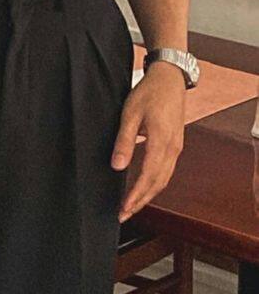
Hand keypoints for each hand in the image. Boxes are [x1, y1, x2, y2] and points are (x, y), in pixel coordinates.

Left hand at [111, 60, 186, 222]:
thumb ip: (124, 140)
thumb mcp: (130, 114)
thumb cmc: (149, 93)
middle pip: (158, 184)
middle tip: (123, 214)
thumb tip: (117, 166)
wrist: (170, 79)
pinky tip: (144, 186)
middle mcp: (172, 149)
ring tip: (131, 205)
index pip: (148, 177)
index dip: (136, 195)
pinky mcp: (176, 145)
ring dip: (148, 195)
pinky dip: (155, 183)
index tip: (123, 209)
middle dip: (140, 201)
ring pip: (164, 179)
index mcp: (161, 142)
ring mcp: (176, 148)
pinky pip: (166, 171)